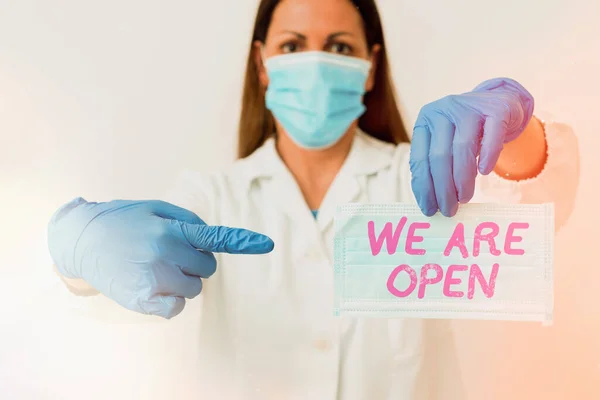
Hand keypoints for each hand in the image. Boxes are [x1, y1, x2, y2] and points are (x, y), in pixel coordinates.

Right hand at [48, 198, 273, 317]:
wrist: (81, 241)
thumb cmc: (123, 221)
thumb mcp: (153, 208)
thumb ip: (186, 219)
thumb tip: (210, 236)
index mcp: (170, 229)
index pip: (213, 237)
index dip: (242, 241)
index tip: (267, 244)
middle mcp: (165, 252)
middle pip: (207, 268)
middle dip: (195, 262)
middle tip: (171, 254)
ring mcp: (153, 278)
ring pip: (193, 289)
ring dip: (182, 281)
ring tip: (156, 268)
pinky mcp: (142, 300)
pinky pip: (175, 308)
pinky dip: (169, 301)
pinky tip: (151, 286)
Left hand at [409, 77, 533, 216]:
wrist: (500, 101)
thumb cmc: (467, 131)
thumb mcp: (446, 142)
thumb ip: (435, 165)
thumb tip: (429, 200)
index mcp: (426, 121)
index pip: (419, 158)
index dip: (423, 187)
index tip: (429, 209)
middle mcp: (443, 111)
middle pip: (439, 156)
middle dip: (442, 188)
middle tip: (448, 210)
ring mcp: (470, 108)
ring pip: (463, 148)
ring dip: (462, 179)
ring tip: (464, 199)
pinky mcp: (496, 109)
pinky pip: (492, 136)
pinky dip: (488, 156)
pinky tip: (484, 172)